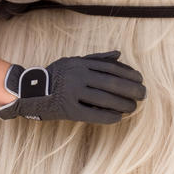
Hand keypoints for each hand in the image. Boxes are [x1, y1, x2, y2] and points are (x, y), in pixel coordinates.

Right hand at [0, 50, 145, 123]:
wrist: (30, 89)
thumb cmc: (57, 75)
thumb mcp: (74, 61)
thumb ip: (97, 58)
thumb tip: (119, 55)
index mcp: (81, 63)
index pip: (111, 68)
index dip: (129, 74)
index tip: (140, 80)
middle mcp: (77, 76)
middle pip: (111, 83)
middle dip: (131, 89)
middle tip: (143, 95)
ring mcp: (72, 92)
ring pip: (104, 98)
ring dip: (122, 104)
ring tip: (133, 107)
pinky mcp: (67, 109)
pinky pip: (92, 114)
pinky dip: (107, 116)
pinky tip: (118, 118)